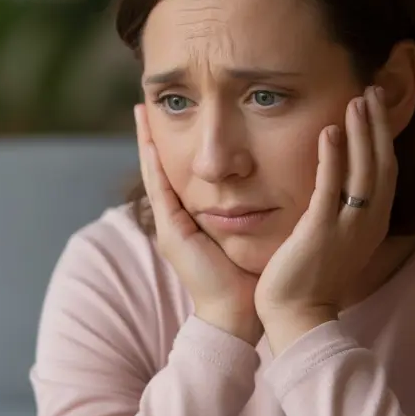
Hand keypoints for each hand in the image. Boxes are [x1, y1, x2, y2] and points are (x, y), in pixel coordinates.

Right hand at [135, 104, 262, 344]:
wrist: (238, 312)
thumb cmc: (250, 277)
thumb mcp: (249, 232)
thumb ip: (251, 208)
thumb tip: (272, 182)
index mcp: (193, 219)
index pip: (181, 173)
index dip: (175, 145)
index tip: (173, 115)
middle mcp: (176, 220)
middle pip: (161, 168)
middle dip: (152, 136)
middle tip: (147, 103)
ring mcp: (169, 226)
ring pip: (155, 173)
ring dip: (146, 141)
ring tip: (141, 110)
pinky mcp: (171, 232)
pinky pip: (160, 190)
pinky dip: (154, 164)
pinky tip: (150, 141)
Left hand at [255, 86, 396, 353]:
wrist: (297, 317)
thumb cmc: (310, 281)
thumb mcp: (336, 243)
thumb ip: (341, 215)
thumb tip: (338, 193)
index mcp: (372, 226)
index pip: (385, 173)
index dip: (383, 139)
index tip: (375, 110)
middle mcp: (368, 224)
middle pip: (382, 164)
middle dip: (378, 125)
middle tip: (373, 89)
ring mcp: (348, 227)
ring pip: (364, 170)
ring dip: (361, 131)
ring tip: (357, 99)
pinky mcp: (322, 231)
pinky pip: (332, 186)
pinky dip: (334, 156)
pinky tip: (330, 130)